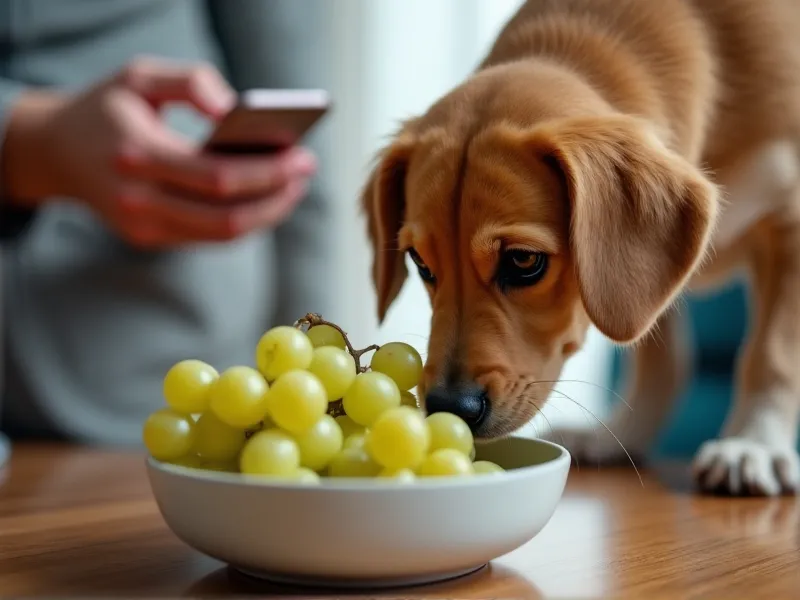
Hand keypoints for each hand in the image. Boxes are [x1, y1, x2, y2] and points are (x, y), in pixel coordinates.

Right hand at [1, 57, 316, 246]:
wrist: (55, 151)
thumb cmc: (107, 107)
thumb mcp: (141, 75)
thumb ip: (192, 82)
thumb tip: (237, 110)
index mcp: (136, 156)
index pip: (217, 178)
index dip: (267, 173)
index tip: (302, 157)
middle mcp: (138, 201)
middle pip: (227, 218)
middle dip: (276, 198)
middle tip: (305, 172)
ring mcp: (143, 228)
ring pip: (222, 235)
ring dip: (266, 214)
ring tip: (293, 185)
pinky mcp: (149, 240)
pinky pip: (209, 237)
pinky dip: (244, 220)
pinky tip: (266, 197)